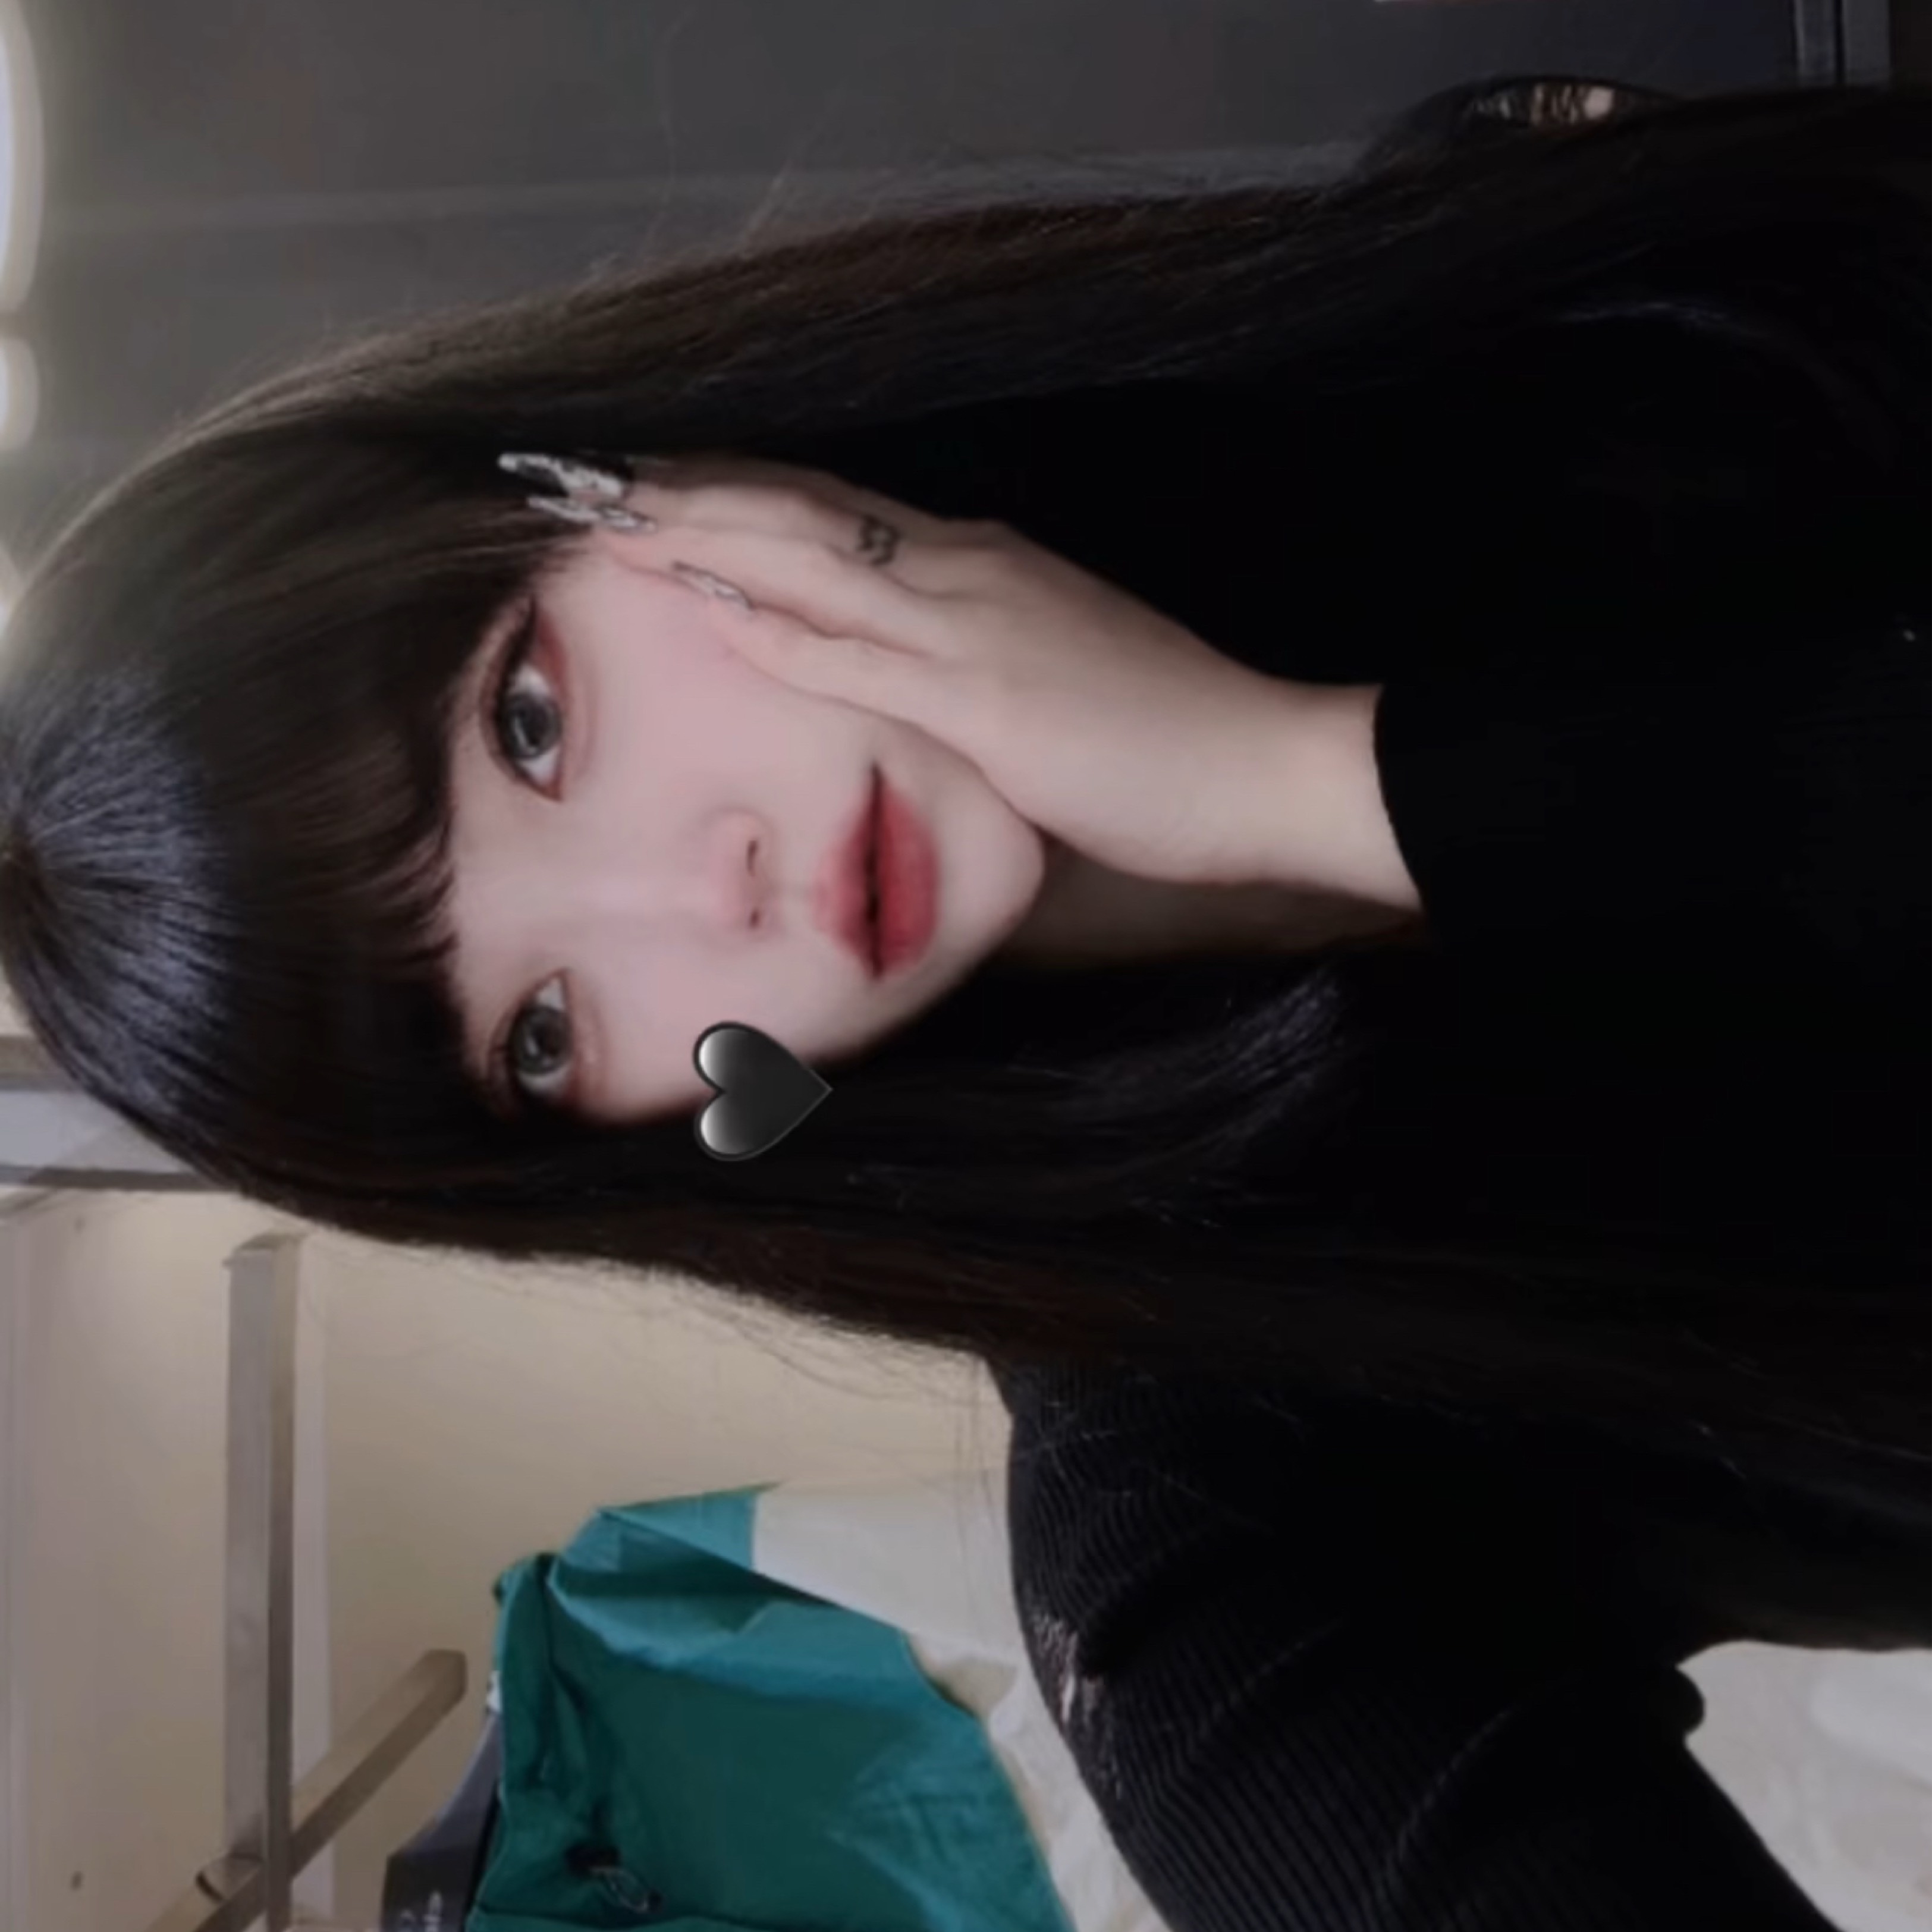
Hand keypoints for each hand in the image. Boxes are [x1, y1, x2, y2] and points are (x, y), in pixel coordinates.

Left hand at [605, 452, 1315, 889]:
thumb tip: (910, 666)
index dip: (744, 495)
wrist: (1263, 763)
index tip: (666, 487)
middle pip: (805, 515)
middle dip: (697, 497)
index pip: (838, 512)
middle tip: (601, 485)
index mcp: (983, 566)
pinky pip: (860, 658)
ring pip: (814, 564)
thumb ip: (975, 658)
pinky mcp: (983, 700)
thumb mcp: (1054, 676)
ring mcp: (973, 628)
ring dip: (709, 539)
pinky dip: (778, 629)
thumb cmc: (1169, 734)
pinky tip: (710, 610)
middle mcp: (967, 572)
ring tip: (617, 525)